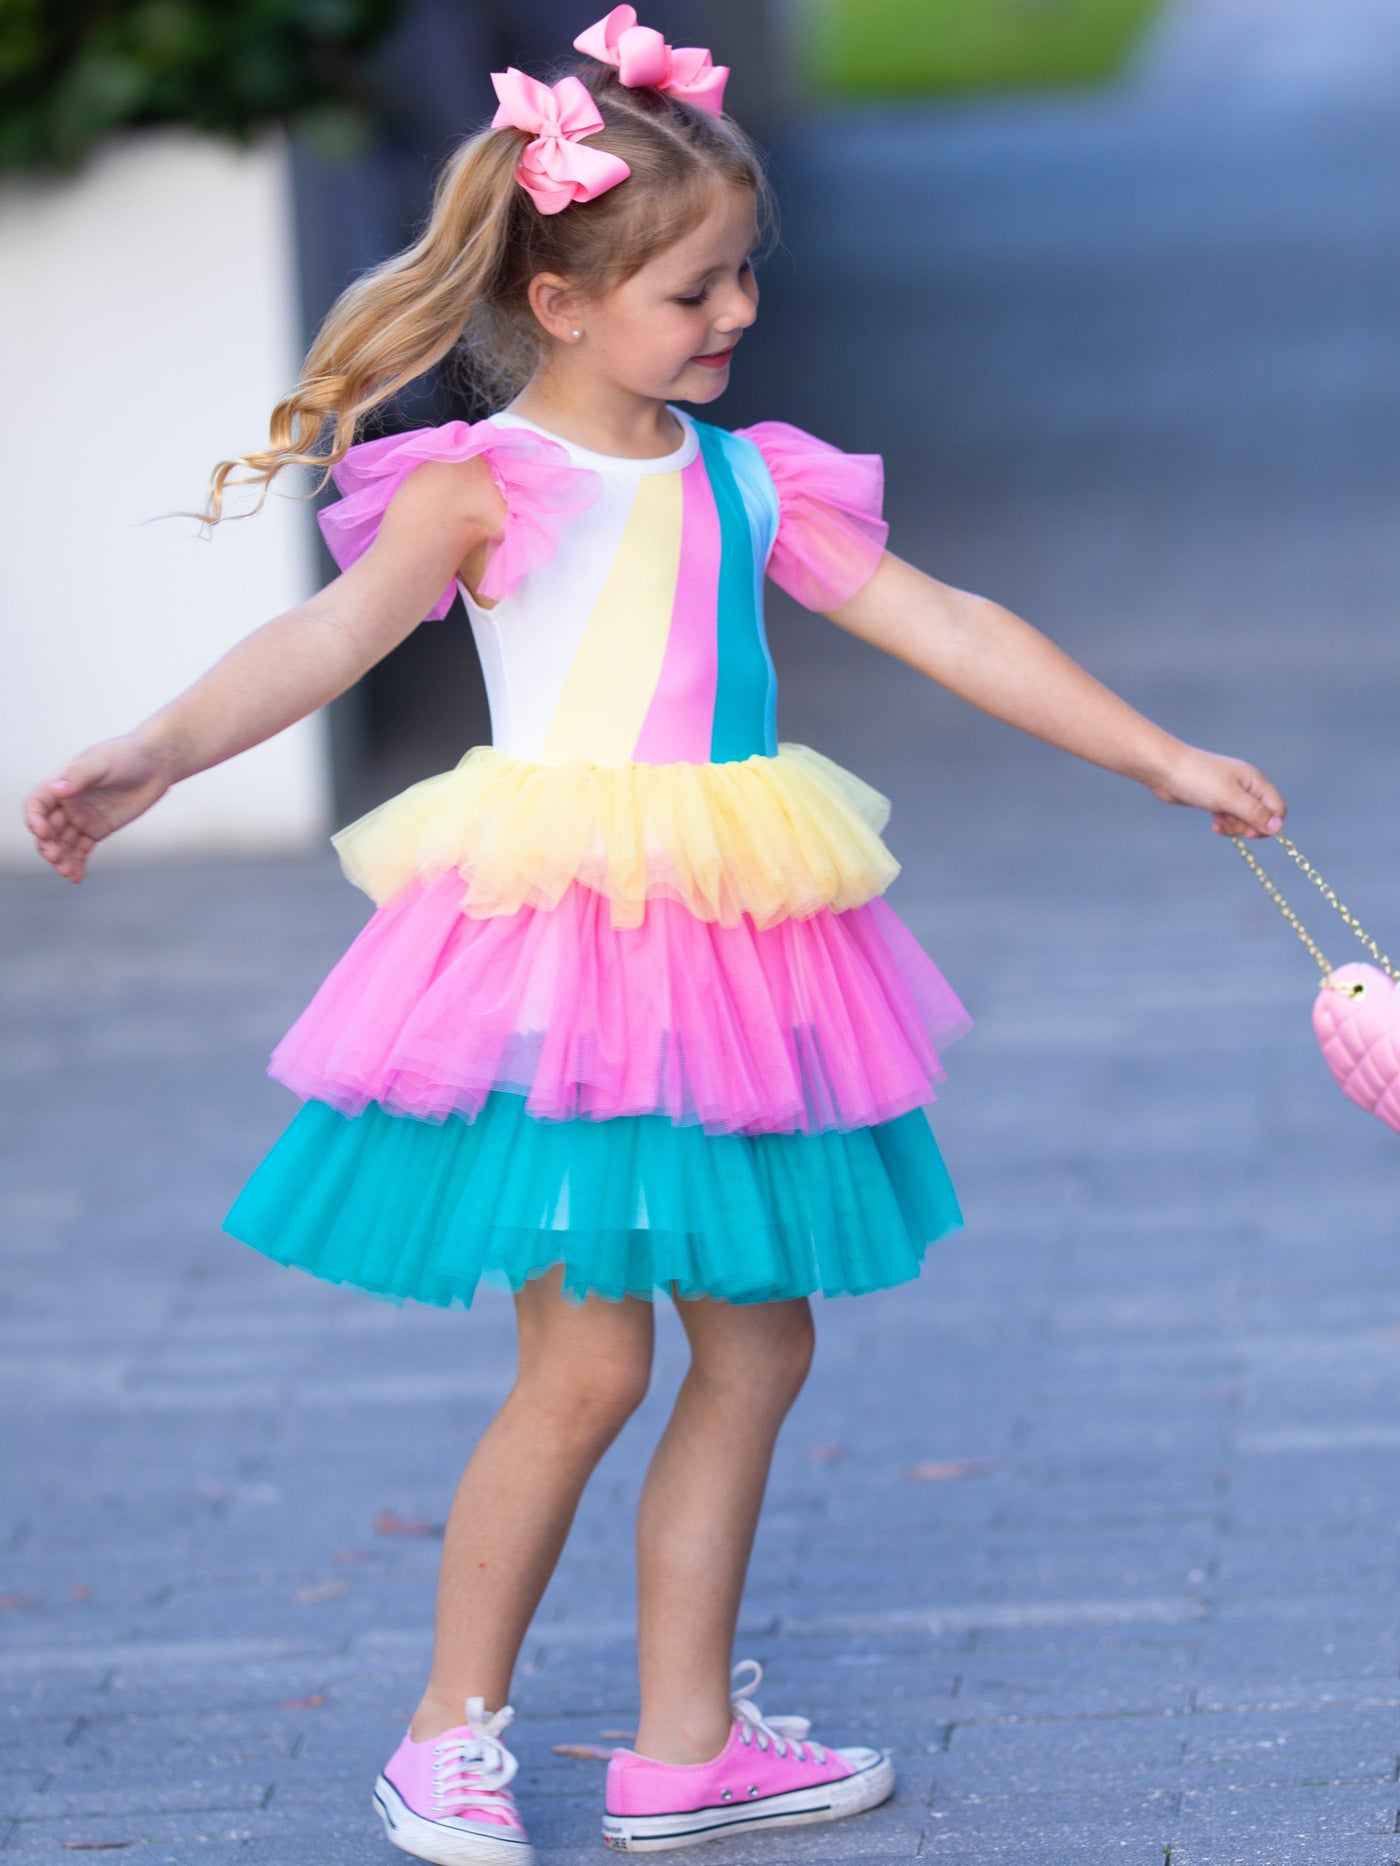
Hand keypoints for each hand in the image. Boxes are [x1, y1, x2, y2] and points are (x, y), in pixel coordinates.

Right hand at [22, 734, 176, 882]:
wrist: (156, 763)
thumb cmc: (127, 755)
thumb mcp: (103, 762)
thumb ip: (80, 776)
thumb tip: (57, 790)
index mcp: (61, 783)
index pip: (37, 804)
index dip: (34, 820)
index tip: (43, 833)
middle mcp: (67, 803)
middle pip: (48, 828)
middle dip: (48, 844)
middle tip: (56, 857)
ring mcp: (82, 818)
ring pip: (64, 843)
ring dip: (62, 858)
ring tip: (67, 872)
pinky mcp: (99, 829)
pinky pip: (83, 850)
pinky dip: (78, 863)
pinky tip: (77, 877)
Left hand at [1147, 744, 1284, 838]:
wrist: (1165, 770)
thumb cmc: (1197, 779)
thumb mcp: (1228, 798)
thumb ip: (1254, 813)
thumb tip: (1278, 828)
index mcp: (1255, 781)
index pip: (1277, 808)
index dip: (1268, 825)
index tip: (1248, 833)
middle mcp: (1246, 786)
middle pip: (1261, 816)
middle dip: (1246, 826)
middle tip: (1227, 825)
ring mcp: (1231, 792)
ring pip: (1244, 819)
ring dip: (1233, 827)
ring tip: (1217, 822)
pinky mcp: (1216, 799)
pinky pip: (1229, 817)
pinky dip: (1223, 823)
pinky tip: (1213, 824)